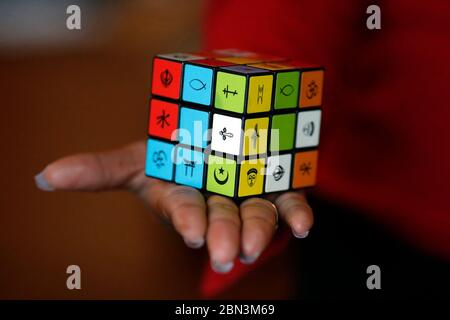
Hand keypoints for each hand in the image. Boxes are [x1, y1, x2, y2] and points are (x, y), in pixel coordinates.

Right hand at [35, 140, 312, 272]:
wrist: (217, 133)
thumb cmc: (173, 154)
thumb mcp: (139, 156)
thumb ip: (100, 169)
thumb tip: (45, 177)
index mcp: (183, 197)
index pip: (183, 211)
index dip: (187, 220)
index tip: (193, 232)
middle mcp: (216, 202)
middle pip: (222, 220)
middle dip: (224, 235)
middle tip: (226, 252)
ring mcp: (248, 195)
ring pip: (256, 216)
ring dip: (258, 230)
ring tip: (258, 244)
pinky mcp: (276, 187)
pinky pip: (288, 203)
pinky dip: (296, 214)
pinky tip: (303, 225)